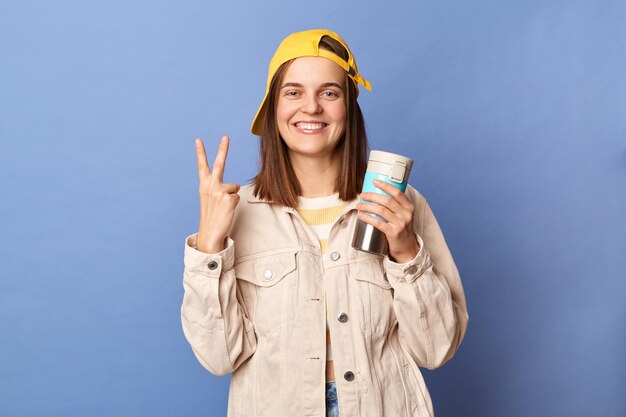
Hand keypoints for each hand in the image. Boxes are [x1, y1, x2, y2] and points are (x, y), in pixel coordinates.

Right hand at [195, 136, 239, 252]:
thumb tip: (236, 186)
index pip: (201, 166)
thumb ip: (219, 188)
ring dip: (232, 197)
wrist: (210, 232)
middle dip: (222, 149)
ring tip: (223, 207)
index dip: (200, 152)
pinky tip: (227, 211)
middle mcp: (210, 186)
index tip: (198, 139)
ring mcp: (219, 191)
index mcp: (203, 185)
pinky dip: (235, 204)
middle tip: (225, 136)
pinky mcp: (229, 199)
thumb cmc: (211, 216)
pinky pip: (237, 197)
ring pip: (234, 187)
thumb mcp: (210, 199)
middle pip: (219, 164)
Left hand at [356, 180, 419, 262]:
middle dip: (372, 196)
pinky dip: (367, 217)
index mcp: (409, 206)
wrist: (406, 246)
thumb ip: (395, 205)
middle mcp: (406, 214)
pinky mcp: (393, 233)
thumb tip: (377, 192)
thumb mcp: (403, 214)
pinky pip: (378, 223)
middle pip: (386, 200)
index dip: (385, 185)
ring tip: (359, 205)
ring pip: (380, 210)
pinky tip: (361, 215)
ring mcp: (400, 224)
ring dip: (367, 206)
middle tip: (362, 195)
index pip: (397, 192)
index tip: (374, 182)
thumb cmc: (401, 227)